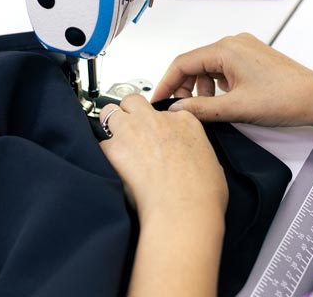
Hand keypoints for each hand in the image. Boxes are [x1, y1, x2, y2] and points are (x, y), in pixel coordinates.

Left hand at [99, 94, 227, 224]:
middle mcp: (157, 119)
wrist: (183, 210)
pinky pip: (101, 143)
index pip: (165, 111)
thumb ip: (196, 152)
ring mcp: (133, 130)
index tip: (157, 136)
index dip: (158, 124)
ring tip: (116, 143)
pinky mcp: (115, 148)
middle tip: (130, 131)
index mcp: (184, 121)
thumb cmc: (201, 194)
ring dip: (111, 126)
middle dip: (129, 112)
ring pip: (110, 113)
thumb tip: (190, 160)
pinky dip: (104, 153)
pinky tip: (111, 165)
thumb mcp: (211, 164)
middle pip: (133, 101)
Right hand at [152, 33, 312, 126]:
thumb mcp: (235, 107)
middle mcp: (234, 43)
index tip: (159, 100)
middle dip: (184, 86)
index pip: (182, 63)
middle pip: (194, 63)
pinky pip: (223, 68)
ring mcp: (244, 49)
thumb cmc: (286, 98)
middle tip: (180, 108)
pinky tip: (221, 99)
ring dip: (201, 87)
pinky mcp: (252, 58)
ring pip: (208, 66)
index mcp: (226, 48)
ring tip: (205, 107)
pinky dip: (216, 84)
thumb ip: (200, 108)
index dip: (167, 83)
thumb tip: (177, 109)